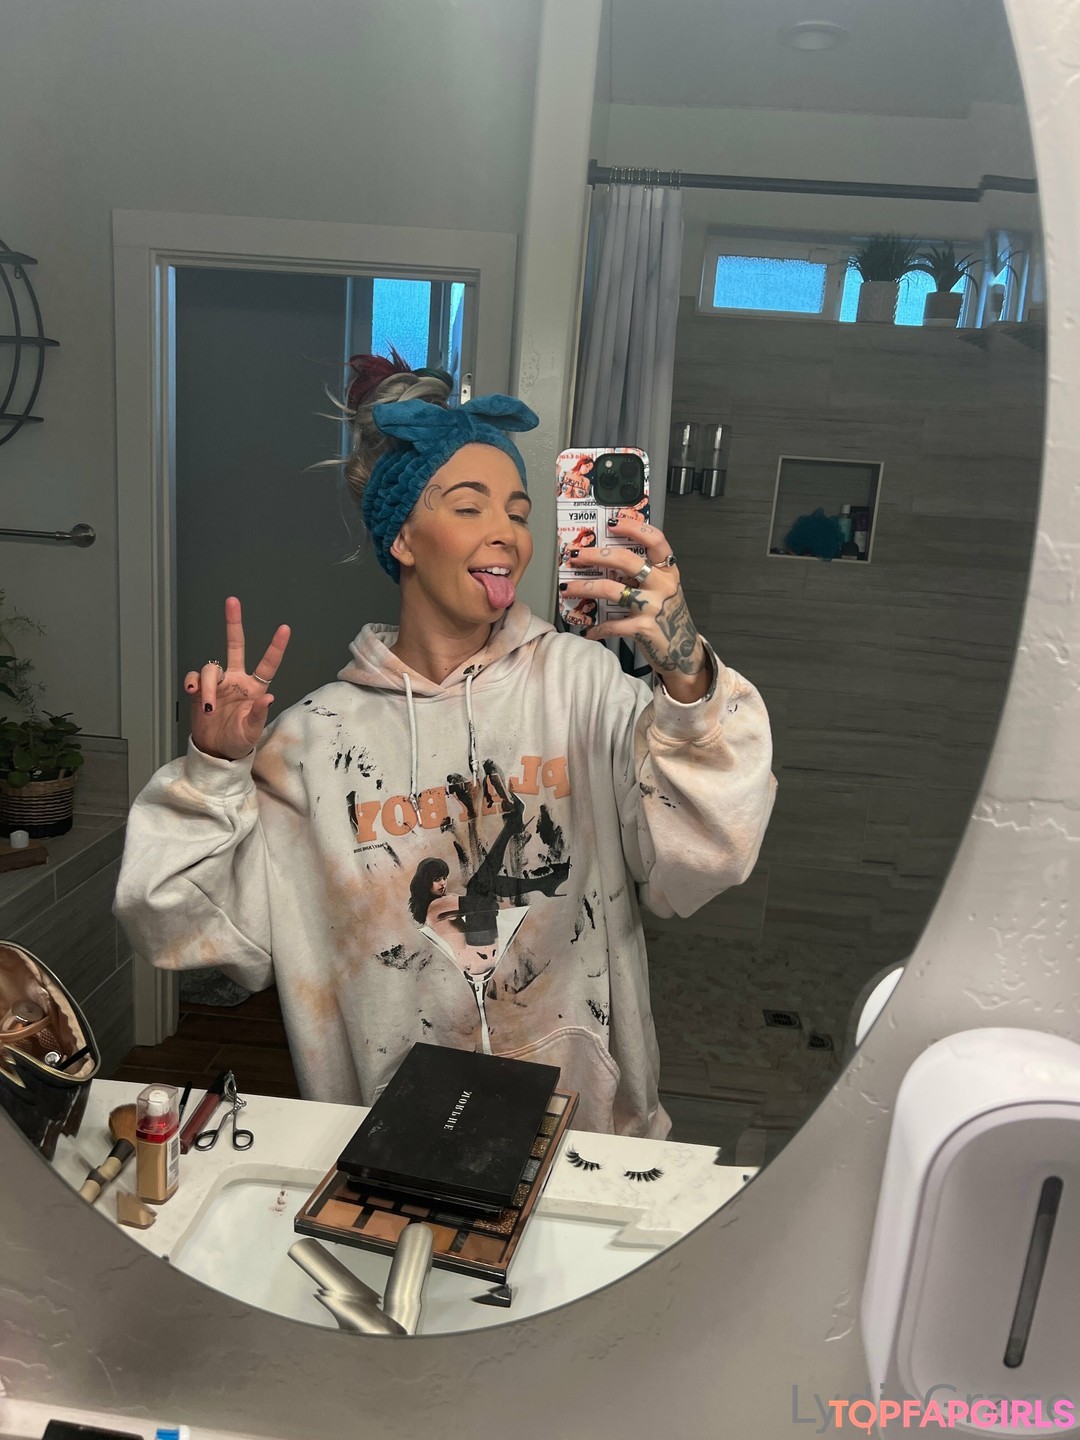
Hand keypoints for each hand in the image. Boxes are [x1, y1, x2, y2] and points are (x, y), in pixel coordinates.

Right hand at [183, 596, 290, 759]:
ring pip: (210, 668)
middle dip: (234, 623)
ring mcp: (218, 683)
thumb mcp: (251, 732)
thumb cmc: (238, 741)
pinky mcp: (199, 690)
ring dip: (206, 686)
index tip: (285, 629)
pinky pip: (193, 676)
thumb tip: (268, 697)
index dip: (276, 647)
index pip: (267, 665)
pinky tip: (192, 693)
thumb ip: (259, 715)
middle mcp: (237, 680)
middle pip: (235, 646)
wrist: (216, 751)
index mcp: (255, 688)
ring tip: (207, 707)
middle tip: (232, 601)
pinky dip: (192, 682)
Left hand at [560, 520, 710, 702]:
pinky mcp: (644, 628)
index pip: (655, 540)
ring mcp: (653, 606)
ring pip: (611, 589)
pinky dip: (596, 628)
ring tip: (566, 588)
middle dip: (595, 555)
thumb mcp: (663, 590)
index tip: (611, 523)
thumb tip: (608, 559)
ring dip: (584, 587)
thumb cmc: (668, 617)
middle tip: (575, 556)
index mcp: (668, 571)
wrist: (684, 652)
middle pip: (625, 560)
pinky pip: (612, 624)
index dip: (633, 528)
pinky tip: (586, 630)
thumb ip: (644, 574)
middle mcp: (662, 585)